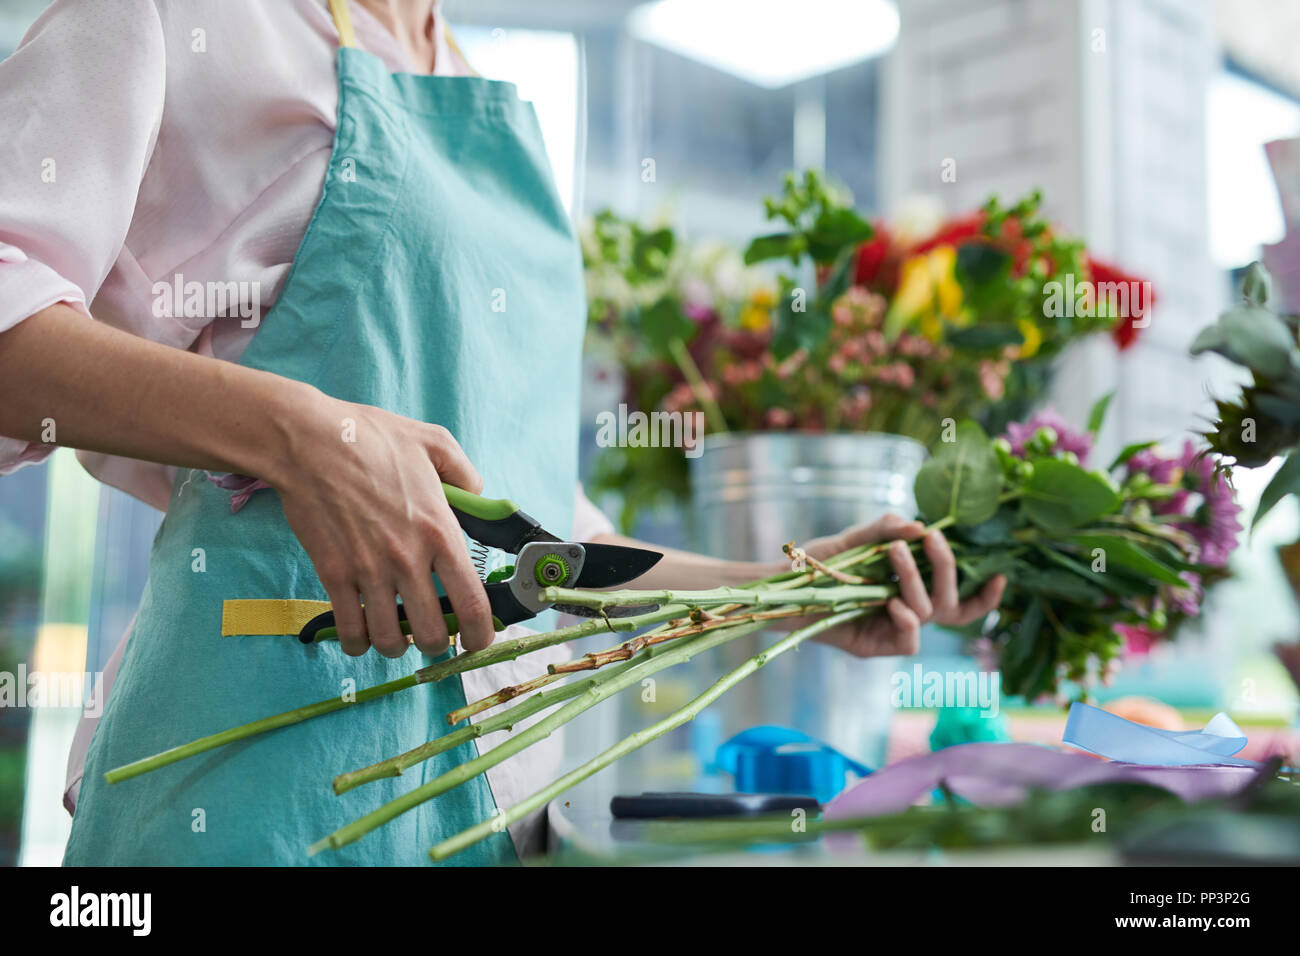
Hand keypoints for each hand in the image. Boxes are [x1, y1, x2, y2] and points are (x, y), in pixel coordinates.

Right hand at [275, 391, 494, 658]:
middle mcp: (408, 558)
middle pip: (431, 634)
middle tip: (431, 633)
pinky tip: (362, 633)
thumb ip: (465, 474)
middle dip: (436, 643)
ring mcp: (368, 570)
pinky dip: (357, 642)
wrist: (307, 441)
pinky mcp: (333, 574)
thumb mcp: (434, 442)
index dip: (480, 633)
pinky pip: (349, 630)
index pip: (471, 602)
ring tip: (396, 634)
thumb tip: (478, 498)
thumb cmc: (370, 437)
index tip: (477, 639)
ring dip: (396, 645)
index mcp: (440, 530)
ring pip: (389, 640)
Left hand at [790, 514, 1005, 658]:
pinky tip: (892, 602)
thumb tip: (918, 525)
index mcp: (911, 590)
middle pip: (948, 601)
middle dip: (947, 568)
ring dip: (916, 580)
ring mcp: (890, 630)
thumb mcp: (855, 539)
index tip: (1000, 574)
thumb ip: (886, 528)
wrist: (781, 585)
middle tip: (931, 538)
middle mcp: (906, 612)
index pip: (958, 600)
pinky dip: (906, 621)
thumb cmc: (820, 564)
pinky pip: (907, 642)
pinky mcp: (873, 647)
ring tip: (896, 552)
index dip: (984, 596)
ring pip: (927, 614)